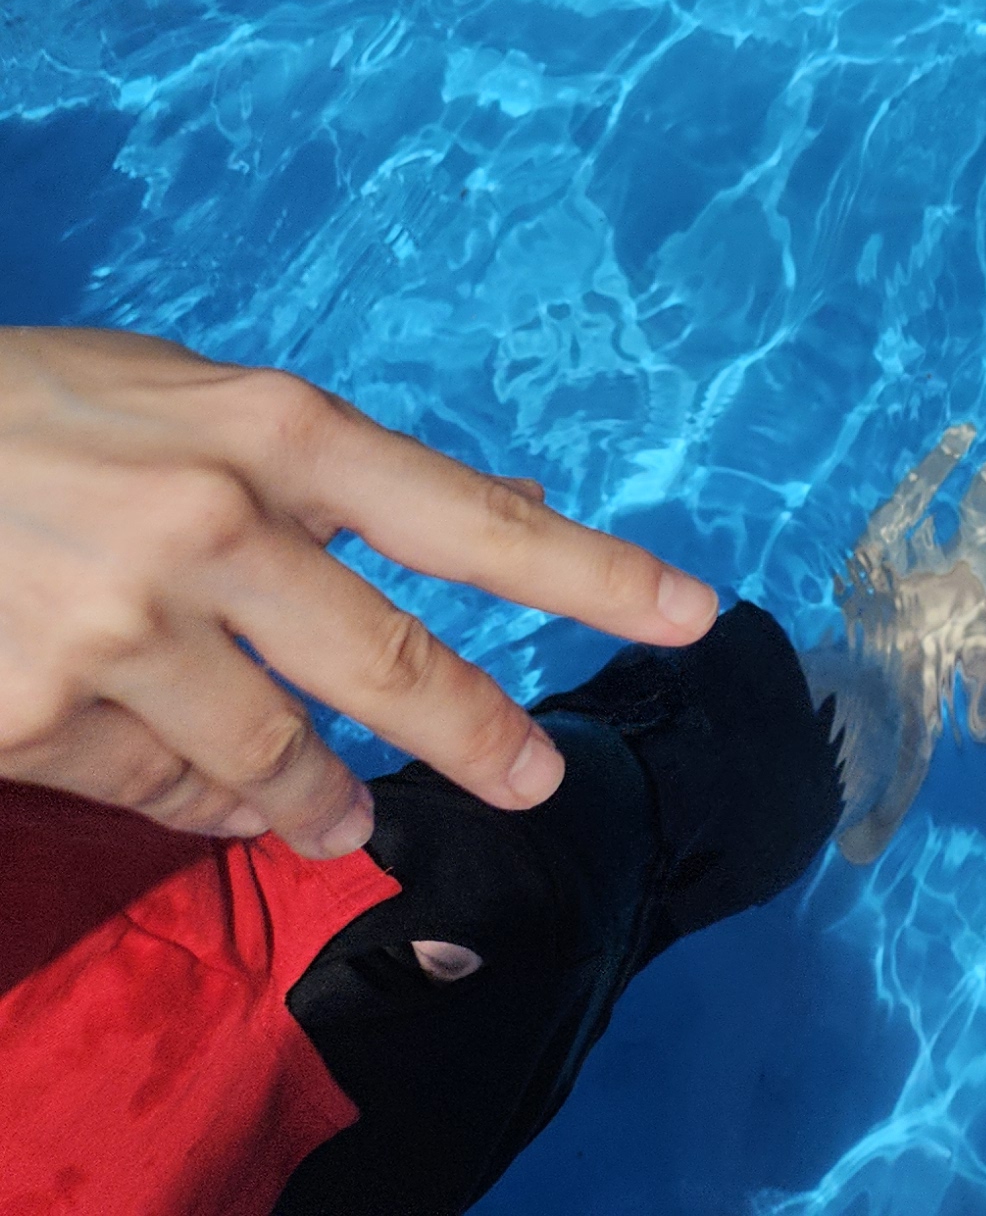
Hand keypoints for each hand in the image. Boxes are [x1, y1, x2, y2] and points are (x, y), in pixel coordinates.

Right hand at [0, 328, 720, 856]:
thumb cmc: (38, 411)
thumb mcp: (200, 396)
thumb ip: (340, 468)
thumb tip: (511, 512)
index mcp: (274, 432)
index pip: (468, 517)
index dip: (590, 572)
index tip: (689, 612)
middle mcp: (215, 529)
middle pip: (391, 663)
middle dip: (478, 734)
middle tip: (531, 778)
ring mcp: (123, 629)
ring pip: (275, 757)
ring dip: (324, 802)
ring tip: (348, 819)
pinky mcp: (36, 714)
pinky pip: (162, 785)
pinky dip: (202, 799)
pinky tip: (214, 793)